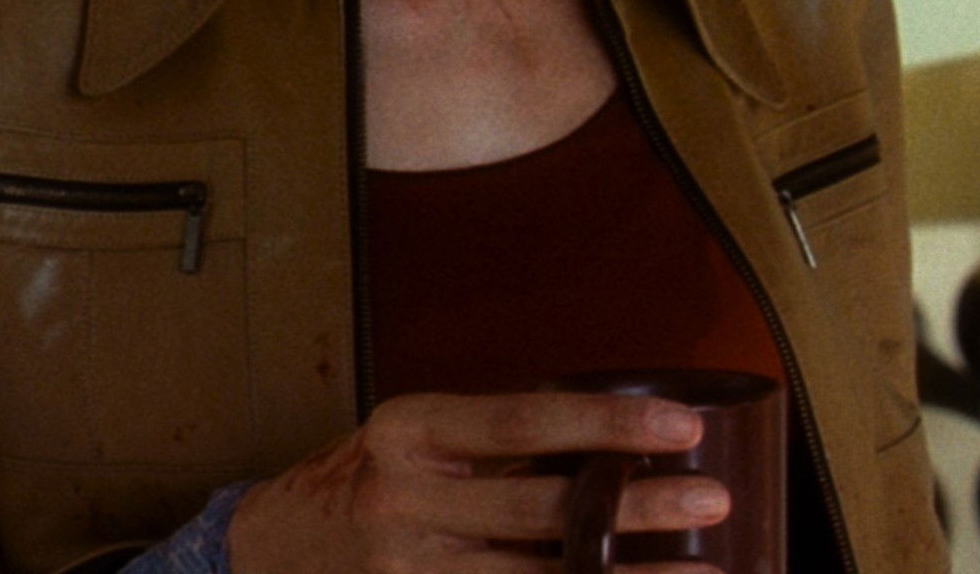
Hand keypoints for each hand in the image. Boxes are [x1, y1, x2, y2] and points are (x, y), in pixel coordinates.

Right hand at [224, 391, 729, 572]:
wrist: (268, 554)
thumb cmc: (358, 484)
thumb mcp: (408, 441)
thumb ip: (488, 442)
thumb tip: (605, 438)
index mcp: (407, 431)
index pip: (521, 420)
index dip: (606, 423)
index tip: (682, 424)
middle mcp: (405, 500)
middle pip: (543, 509)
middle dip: (636, 507)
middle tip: (711, 500)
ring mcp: (411, 573)